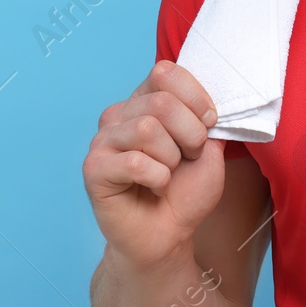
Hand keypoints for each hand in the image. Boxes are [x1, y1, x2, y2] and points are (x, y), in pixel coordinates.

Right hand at [83, 60, 225, 269]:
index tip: (209, 123)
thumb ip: (208, 120)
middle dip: (190, 134)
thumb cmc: (185, 191)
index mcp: (145, 101)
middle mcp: (120, 115)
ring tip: (168, 174)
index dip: (196, 97)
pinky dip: (157, 178)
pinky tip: (154, 187)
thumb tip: (212, 99)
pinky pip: (134, 162)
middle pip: (161, 102)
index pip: (165, 71)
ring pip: (147, 129)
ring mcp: (103, 140)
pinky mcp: (93, 168)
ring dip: (172, 159)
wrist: (168, 235)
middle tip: (189, 158)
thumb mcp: (210, 150)